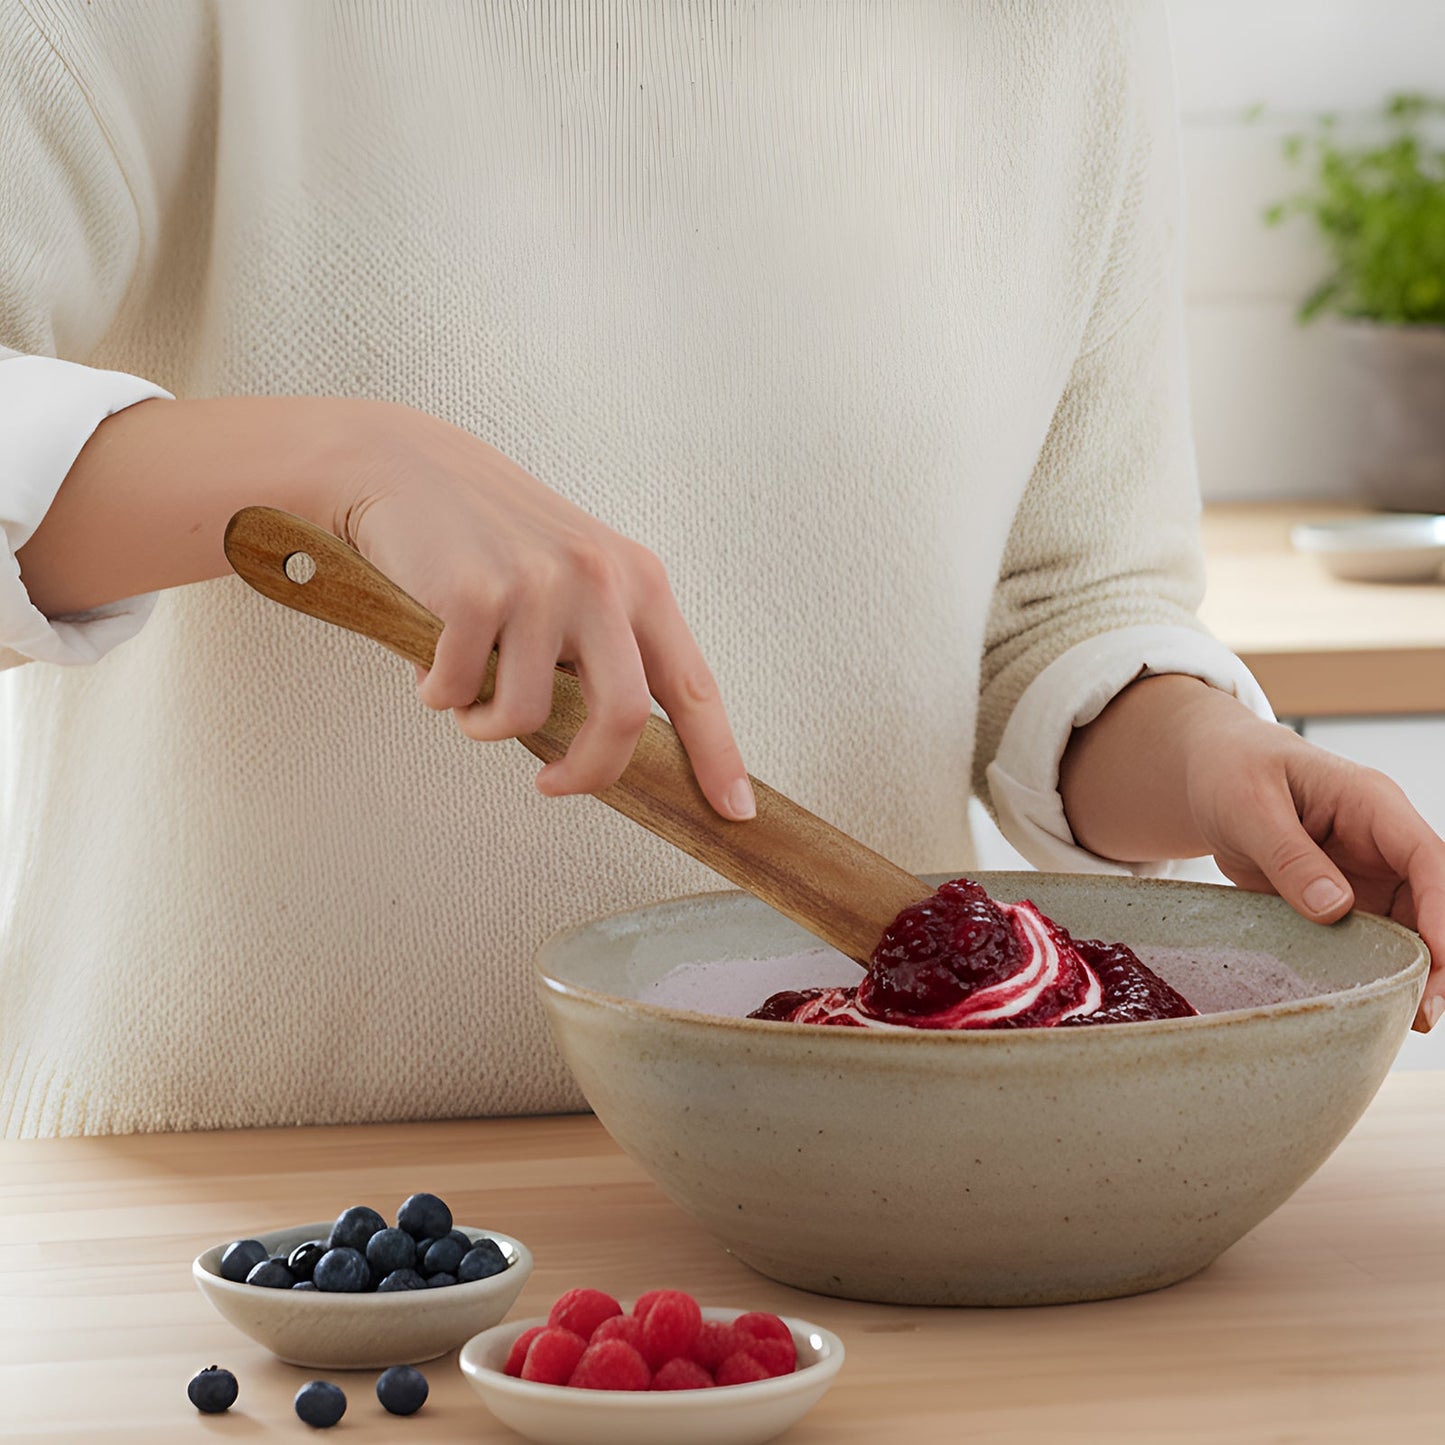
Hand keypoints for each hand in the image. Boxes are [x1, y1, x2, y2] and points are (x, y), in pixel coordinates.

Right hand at [333, 401, 754, 817]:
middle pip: (623, 719)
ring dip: (484, 724)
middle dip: (589, 772)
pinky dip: (439, 694)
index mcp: (640, 582)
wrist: (408, 466)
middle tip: (553, 784)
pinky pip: (459, 694)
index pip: (693, 685)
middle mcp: (601, 580)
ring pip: (526, 716)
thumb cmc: (495, 537)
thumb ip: (610, 643)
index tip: (736, 811)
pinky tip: (430, 661)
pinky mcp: (475, 593)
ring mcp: (540, 585)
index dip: (718, 755)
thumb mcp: (579, 575)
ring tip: (466, 686)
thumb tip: (624, 741)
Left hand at [1181, 706, 1444, 1030]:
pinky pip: (1370, 937)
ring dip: (1411, 970)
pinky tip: (1368, 1001)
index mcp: (1371, 803)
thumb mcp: (1248, 804)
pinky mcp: (1344, 898)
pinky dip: (1373, 968)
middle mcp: (1381, 842)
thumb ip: (1289, 854)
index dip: (1443, 910)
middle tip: (1424, 1011)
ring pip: (1409, 927)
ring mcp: (1367, 873)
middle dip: (1439, 956)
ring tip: (1406, 1019)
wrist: (1211, 774)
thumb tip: (1334, 908)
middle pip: (1433, 902)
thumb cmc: (1232, 771)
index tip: (1441, 960)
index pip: (1427, 858)